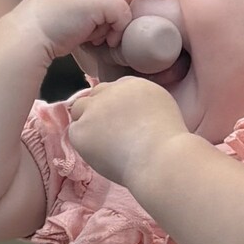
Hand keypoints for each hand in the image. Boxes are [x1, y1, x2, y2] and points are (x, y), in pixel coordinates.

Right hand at [15, 0, 130, 62]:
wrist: (28, 36)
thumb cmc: (46, 31)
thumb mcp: (70, 10)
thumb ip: (90, 6)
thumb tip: (117, 16)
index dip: (105, 12)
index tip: (88, 29)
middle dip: (109, 18)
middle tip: (89, 34)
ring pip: (122, 6)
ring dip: (109, 26)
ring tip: (85, 34)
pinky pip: (124, 15)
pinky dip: (115, 31)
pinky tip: (95, 40)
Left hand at [66, 76, 187, 186]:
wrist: (160, 159)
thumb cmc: (168, 144)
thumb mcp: (162, 110)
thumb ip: (140, 104)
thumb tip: (127, 112)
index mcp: (133, 84)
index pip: (114, 89)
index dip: (115, 105)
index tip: (122, 121)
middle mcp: (111, 91)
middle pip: (95, 95)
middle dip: (99, 111)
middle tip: (111, 134)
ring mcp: (94, 109)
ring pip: (79, 110)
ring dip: (88, 123)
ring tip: (106, 145)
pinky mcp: (81, 128)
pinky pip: (75, 132)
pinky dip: (85, 143)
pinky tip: (103, 153)